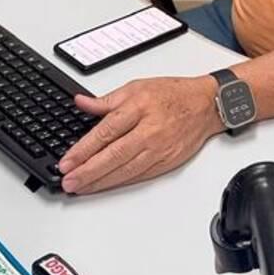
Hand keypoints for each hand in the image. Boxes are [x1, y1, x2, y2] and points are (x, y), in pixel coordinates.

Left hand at [58, 76, 219, 193]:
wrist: (207, 105)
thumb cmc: (173, 94)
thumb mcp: (137, 87)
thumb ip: (107, 100)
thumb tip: (81, 102)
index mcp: (139, 107)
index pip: (106, 132)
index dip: (83, 150)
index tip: (66, 162)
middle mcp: (149, 130)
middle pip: (114, 155)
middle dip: (88, 171)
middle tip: (68, 181)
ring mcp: (159, 149)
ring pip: (126, 170)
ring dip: (100, 181)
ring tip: (80, 187)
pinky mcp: (167, 162)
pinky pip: (139, 175)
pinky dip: (120, 182)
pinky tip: (105, 185)